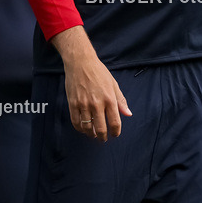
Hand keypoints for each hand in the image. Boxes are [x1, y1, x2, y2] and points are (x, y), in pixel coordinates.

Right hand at [52, 26, 131, 141]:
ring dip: (91, 134)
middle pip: (101, 128)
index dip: (116, 132)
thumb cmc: (99, 73)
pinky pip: (75, 122)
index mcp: (109, 99)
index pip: (115, 122)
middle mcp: (97, 103)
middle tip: (103, 139)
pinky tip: (83, 129)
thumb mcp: (114, 84)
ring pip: (87, 127)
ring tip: (94, 135)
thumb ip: (121, 101)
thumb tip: (128, 114)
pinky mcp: (73, 104)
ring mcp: (83, 104)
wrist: (81, 63)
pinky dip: (80, 129)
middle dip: (103, 137)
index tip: (115, 134)